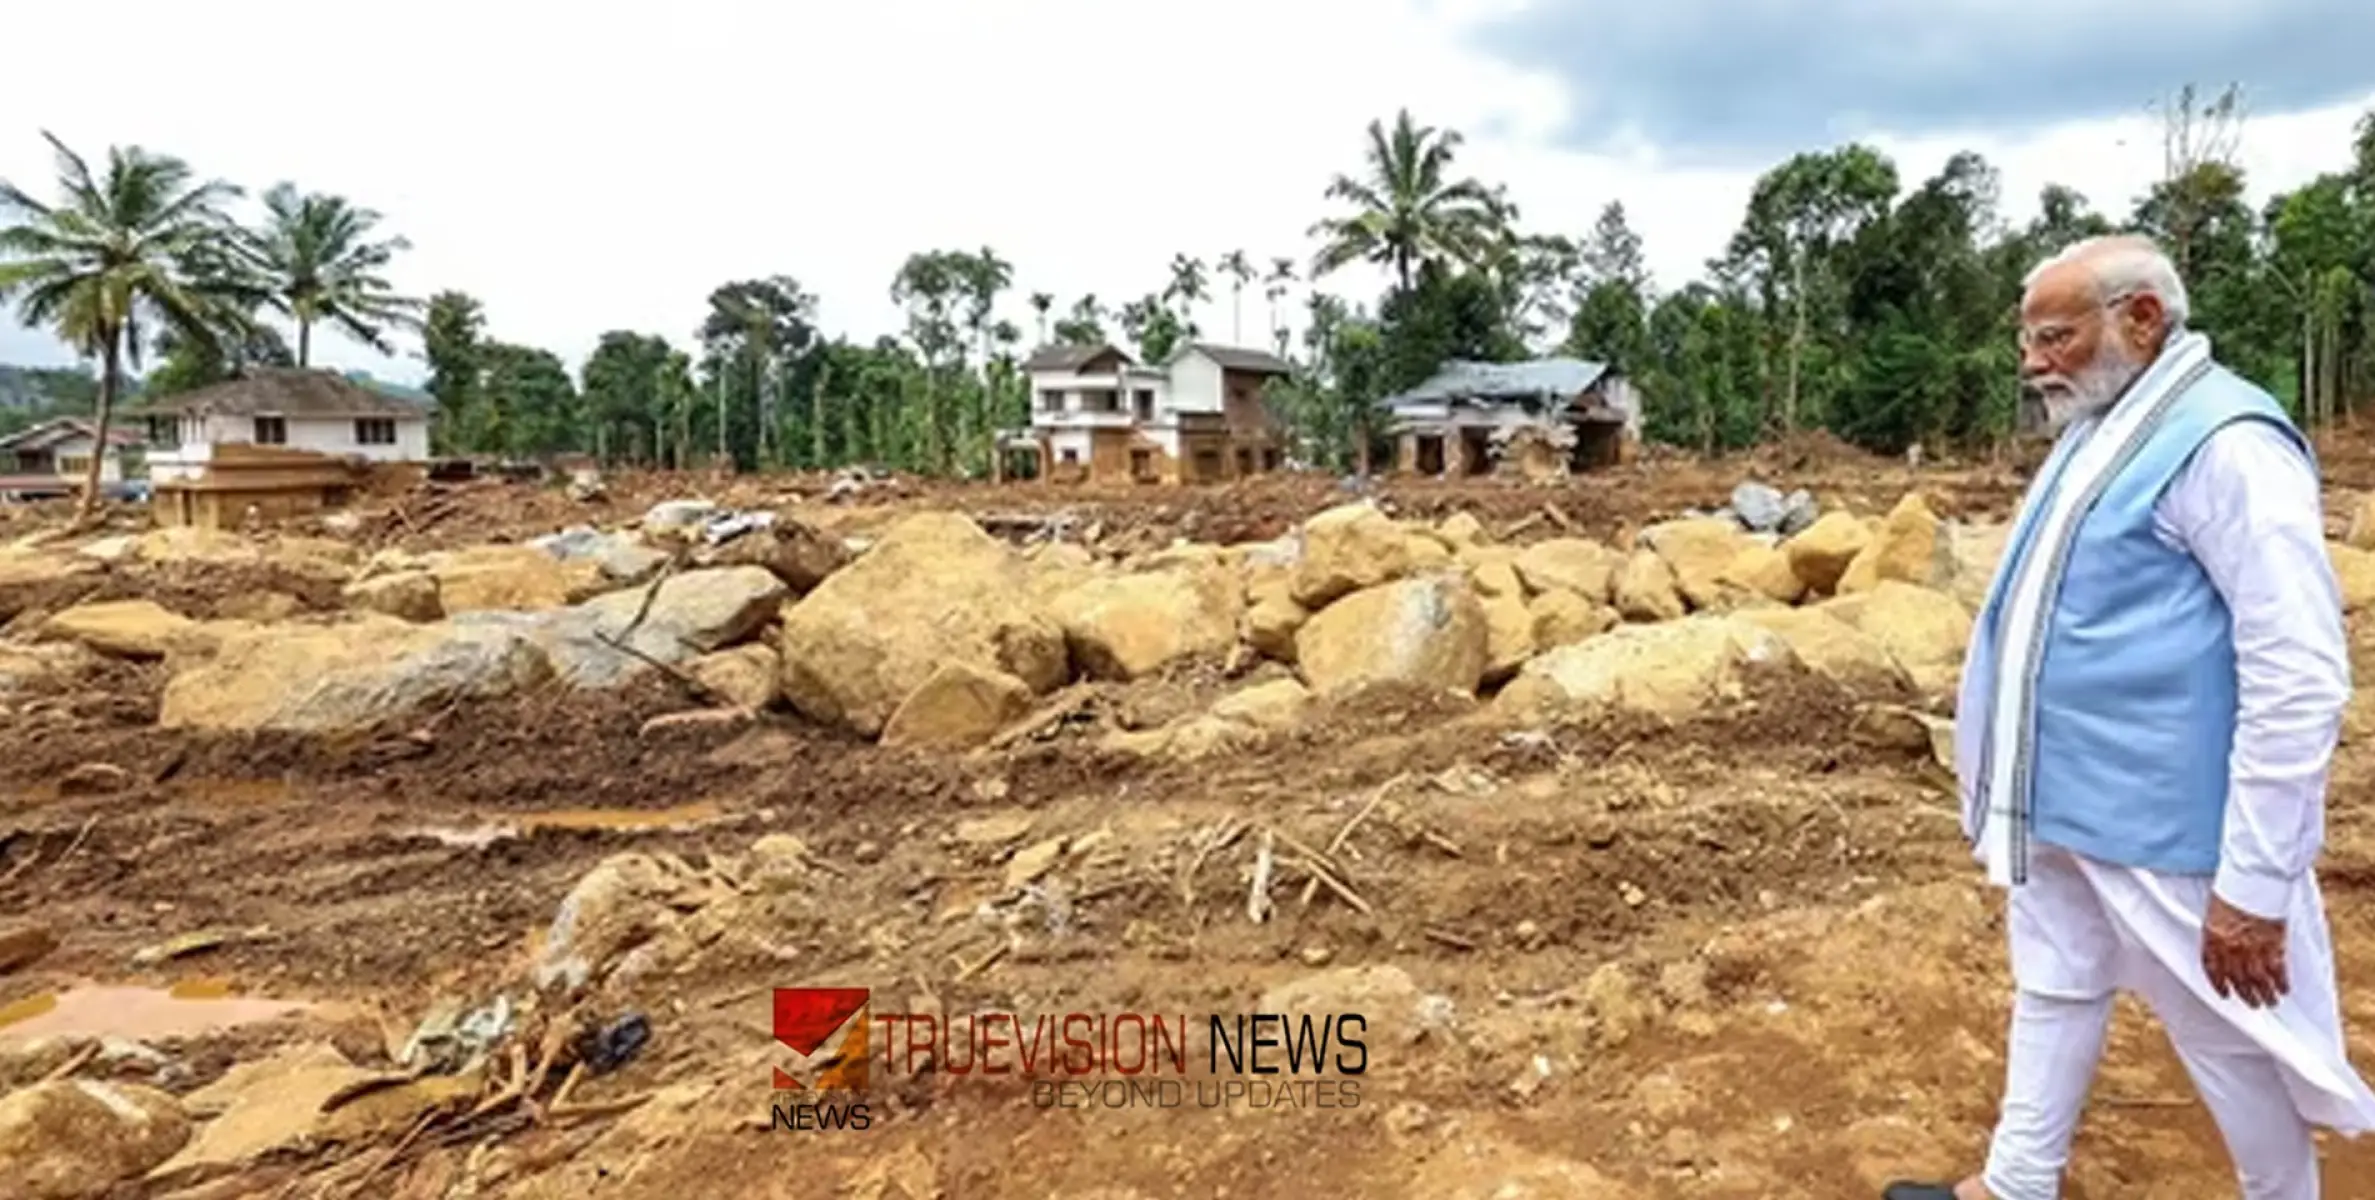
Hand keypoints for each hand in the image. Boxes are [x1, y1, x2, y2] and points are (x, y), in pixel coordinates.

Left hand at [2202, 894, 2288, 1008]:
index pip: (2212, 968)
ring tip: (2269, 1002)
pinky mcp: (2274, 943)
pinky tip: (2284, 990)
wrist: (2254, 878)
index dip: (2219, 984)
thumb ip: (2217, 930)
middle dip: (2245, 994)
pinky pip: (2277, 970)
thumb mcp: (2215, 910)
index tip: (2225, 993)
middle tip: (2252, 1003)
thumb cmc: (2233, 887)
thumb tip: (2220, 942)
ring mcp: (2252, 947)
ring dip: (2264, 994)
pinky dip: (2281, 982)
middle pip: (2237, 979)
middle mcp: (2230, 947)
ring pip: (2257, 980)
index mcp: (2212, 937)